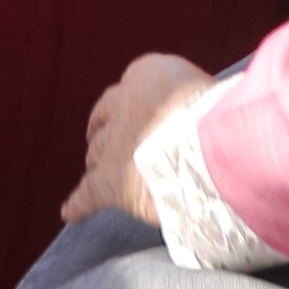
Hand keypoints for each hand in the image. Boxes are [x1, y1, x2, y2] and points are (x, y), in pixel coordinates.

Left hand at [60, 54, 211, 227]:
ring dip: (101, 166)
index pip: (126, 93)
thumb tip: (196, 116)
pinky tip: (71, 213)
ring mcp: (111, 145)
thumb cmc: (218, 112)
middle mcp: (121, 106)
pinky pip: (87, 195)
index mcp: (145, 75)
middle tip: (117, 149)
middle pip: (106, 125)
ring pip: (97, 157)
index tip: (135, 119)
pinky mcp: (109, 182)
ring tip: (109, 175)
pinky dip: (79, 205)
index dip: (127, 110)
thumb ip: (188, 97)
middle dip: (109, 138)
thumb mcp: (203, 86)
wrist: (206, 142)